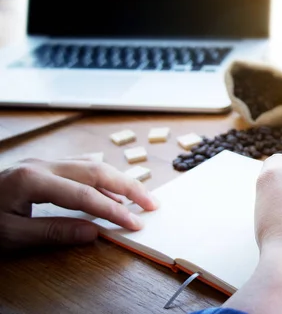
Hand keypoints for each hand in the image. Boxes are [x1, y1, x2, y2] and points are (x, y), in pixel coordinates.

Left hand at [0, 158, 158, 251]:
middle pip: (97, 170)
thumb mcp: (8, 234)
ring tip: (140, 195)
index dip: (114, 210)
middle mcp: (42, 164)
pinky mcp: (41, 166)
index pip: (85, 195)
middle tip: (152, 204)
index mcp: (32, 179)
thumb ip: (53, 232)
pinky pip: (80, 165)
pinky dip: (102, 175)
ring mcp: (42, 162)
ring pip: (92, 164)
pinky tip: (110, 184)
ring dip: (119, 179)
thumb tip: (94, 232)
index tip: (135, 224)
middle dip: (128, 187)